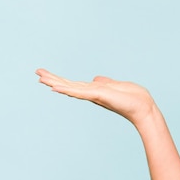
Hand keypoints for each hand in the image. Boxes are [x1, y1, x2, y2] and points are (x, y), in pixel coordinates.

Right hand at [35, 68, 157, 127]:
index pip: (74, 84)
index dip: (60, 79)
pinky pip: (80, 92)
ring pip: (70, 88)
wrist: (143, 107)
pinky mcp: (99, 96)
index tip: (46, 74)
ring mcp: (94, 95)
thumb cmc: (133, 98)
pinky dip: (68, 90)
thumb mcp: (115, 85)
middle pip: (68, 85)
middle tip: (37, 72)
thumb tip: (95, 78)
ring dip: (55, 82)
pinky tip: (56, 88)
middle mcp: (91, 94)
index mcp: (94, 90)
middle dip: (53, 79)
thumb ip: (104, 82)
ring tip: (41, 78)